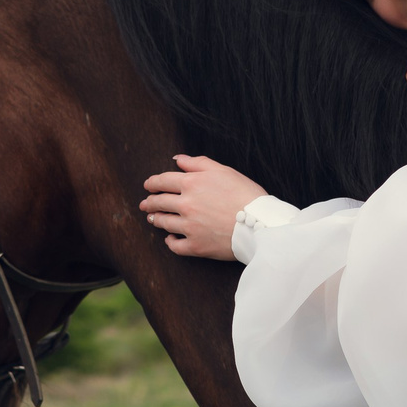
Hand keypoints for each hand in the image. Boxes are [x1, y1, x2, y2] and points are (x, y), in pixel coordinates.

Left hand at [139, 155, 265, 260]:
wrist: (260, 223)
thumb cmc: (246, 194)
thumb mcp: (224, 171)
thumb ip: (198, 163)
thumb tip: (178, 159)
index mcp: (191, 184)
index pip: (162, 181)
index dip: (152, 183)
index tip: (148, 185)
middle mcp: (186, 205)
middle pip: (159, 202)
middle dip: (150, 202)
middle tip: (146, 204)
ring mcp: (189, 227)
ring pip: (164, 223)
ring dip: (156, 219)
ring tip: (153, 219)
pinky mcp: (196, 246)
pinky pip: (175, 246)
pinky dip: (170, 242)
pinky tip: (170, 239)